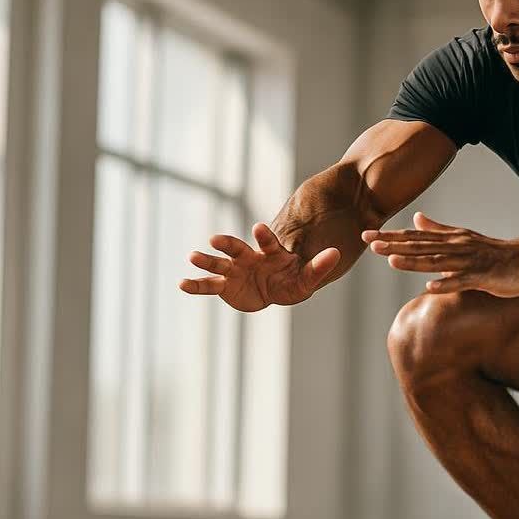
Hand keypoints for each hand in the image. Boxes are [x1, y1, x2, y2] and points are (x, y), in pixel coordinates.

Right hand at [179, 223, 339, 311]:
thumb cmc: (293, 280)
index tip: (258, 227)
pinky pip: (209, 286)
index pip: (267, 242)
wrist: (277, 290)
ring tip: (193, 256)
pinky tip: (182, 284)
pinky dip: (196, 285)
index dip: (264, 236)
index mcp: (270, 252)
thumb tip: (336, 253)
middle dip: (226, 244)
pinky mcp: (225, 286)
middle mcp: (248, 258)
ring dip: (206, 260)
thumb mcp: (307, 278)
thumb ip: (320, 266)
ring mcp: (234, 271)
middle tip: (215, 239)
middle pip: (236, 249)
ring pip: (218, 265)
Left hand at [363, 212, 518, 297]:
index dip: (391, 236)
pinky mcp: (485, 276)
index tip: (367, 235)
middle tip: (369, 243)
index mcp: (451, 240)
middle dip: (395, 245)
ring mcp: (471, 261)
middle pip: (422, 246)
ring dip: (415, 262)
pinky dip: (447, 283)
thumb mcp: (463, 239)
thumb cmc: (495, 253)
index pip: (416, 237)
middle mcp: (458, 247)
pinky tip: (431, 288)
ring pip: (438, 262)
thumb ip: (438, 230)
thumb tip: (415, 219)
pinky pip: (463, 281)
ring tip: (392, 261)